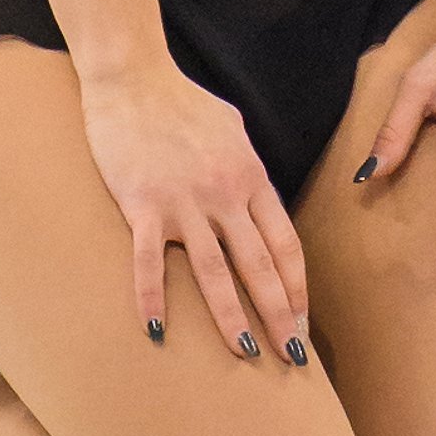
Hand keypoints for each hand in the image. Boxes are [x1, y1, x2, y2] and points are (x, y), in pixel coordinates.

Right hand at [80, 55, 308, 362]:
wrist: (134, 77)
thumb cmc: (182, 102)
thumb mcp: (232, 130)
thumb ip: (247, 169)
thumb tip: (256, 198)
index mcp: (251, 177)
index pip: (284, 244)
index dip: (296, 286)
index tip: (302, 321)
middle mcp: (225, 194)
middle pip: (259, 265)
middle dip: (279, 314)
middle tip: (292, 357)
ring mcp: (184, 202)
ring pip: (215, 272)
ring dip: (233, 317)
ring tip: (248, 354)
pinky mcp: (143, 204)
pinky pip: (151, 262)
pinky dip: (153, 299)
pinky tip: (156, 333)